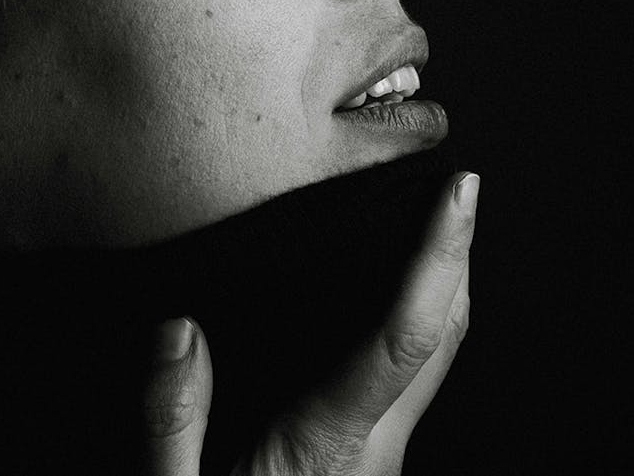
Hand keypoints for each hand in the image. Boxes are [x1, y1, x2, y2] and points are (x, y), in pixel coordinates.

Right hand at [141, 170, 477, 474]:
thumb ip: (170, 424)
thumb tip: (181, 332)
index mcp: (329, 449)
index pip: (404, 338)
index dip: (439, 258)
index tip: (463, 192)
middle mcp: (373, 454)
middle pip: (445, 341)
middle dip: (459, 258)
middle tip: (455, 186)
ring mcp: (376, 468)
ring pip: (434, 366)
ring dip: (440, 295)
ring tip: (424, 226)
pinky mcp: (362, 474)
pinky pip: (401, 389)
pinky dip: (408, 331)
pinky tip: (369, 310)